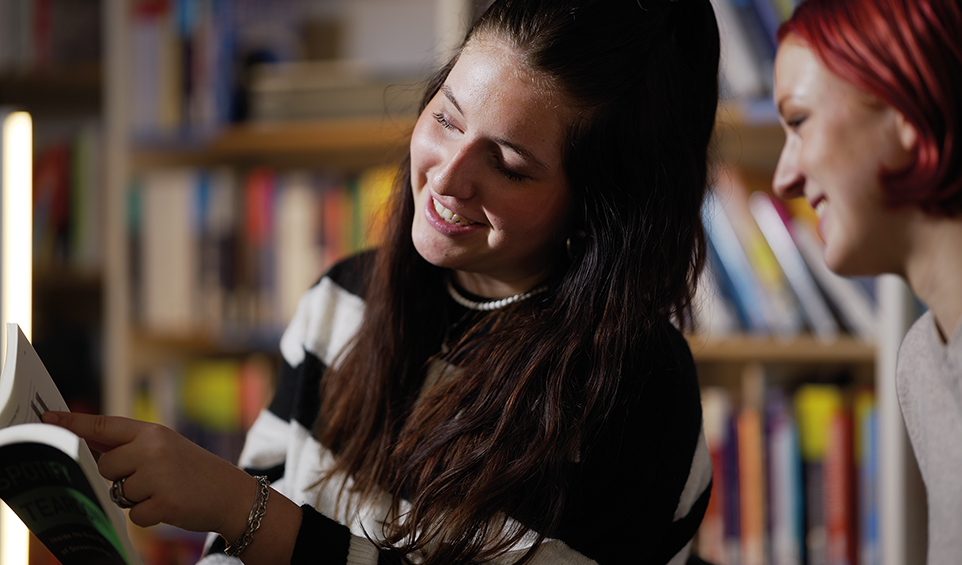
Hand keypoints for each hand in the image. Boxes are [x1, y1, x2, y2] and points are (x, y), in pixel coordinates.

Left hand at [41, 411, 253, 539]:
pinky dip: (149, 515)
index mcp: (152, 432)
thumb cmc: (193, 470)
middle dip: (120, 477)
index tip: (47, 417)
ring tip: (163, 491)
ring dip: (136, 498)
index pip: (104, 425)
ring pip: (119, 492)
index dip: (73, 423)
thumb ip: (130, 445)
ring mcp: (158, 476)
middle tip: (149, 478)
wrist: (230, 493)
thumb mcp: (165, 447)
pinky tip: (169, 505)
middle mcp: (153, 449)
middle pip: (105, 466)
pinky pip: (134, 515)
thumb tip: (88, 440)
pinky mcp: (163, 503)